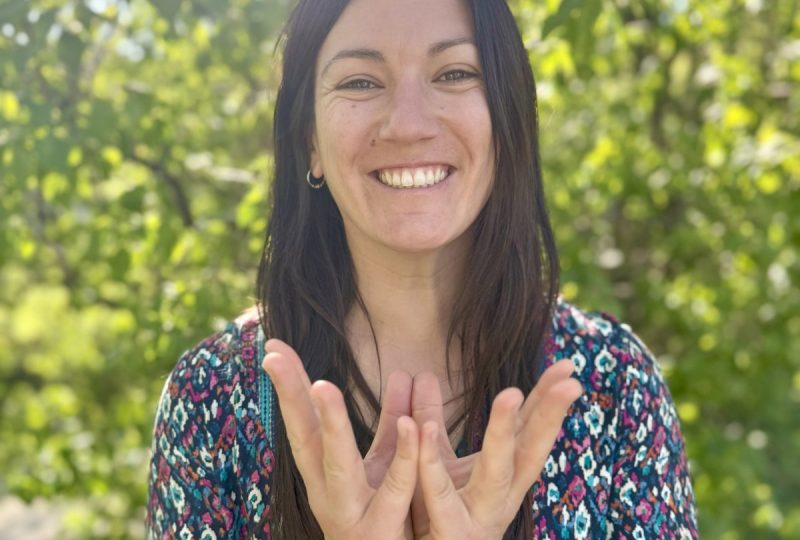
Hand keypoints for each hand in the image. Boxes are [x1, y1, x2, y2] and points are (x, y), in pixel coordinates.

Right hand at [263, 339, 418, 539]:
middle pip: (305, 440)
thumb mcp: (388, 467)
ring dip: (332, 425)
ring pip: (340, 466)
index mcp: (327, 476)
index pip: (302, 424)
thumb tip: (405, 374)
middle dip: (290, 399)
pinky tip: (412, 424)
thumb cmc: (389, 520)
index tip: (272, 347)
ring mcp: (353, 515)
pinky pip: (394, 491)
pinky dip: (404, 458)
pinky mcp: (384, 534)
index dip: (288, 388)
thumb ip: (397, 424)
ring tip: (321, 386)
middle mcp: (331, 494)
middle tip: (273, 360)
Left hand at [411, 361, 582, 539]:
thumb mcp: (434, 461)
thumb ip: (429, 420)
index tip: (567, 366)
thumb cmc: (431, 515)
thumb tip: (423, 376)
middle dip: (548, 416)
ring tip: (509, 394)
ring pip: (494, 473)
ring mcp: (478, 517)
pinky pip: (440, 497)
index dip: (548, 401)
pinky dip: (432, 464)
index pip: (531, 432)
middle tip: (569, 384)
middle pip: (530, 451)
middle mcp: (500, 498)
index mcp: (504, 477)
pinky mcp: (449, 533)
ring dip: (502, 432)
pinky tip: (423, 429)